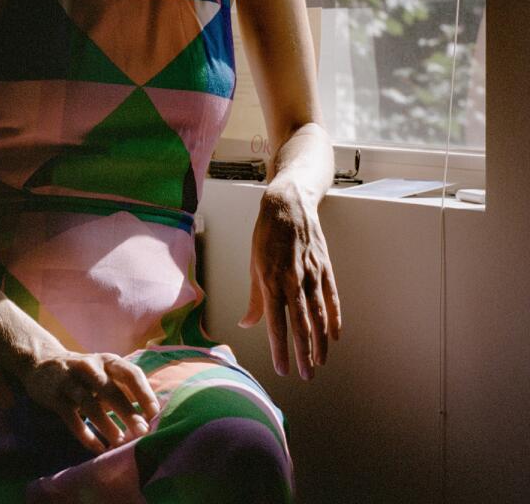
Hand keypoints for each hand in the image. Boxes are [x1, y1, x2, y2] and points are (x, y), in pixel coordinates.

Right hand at [16, 348, 159, 453]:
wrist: (42, 363)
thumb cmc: (85, 374)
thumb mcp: (105, 373)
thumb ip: (125, 389)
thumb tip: (153, 417)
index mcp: (108, 361)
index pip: (130, 373)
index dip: (143, 392)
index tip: (155, 413)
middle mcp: (90, 367)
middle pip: (110, 389)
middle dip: (127, 411)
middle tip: (142, 432)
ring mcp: (70, 380)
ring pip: (89, 403)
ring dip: (106, 424)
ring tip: (119, 443)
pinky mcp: (55, 395)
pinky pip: (71, 417)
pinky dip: (85, 434)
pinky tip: (98, 448)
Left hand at [239, 185, 341, 378]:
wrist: (288, 205)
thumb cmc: (265, 236)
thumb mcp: (253, 264)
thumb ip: (254, 298)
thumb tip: (248, 324)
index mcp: (270, 280)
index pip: (276, 322)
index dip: (280, 348)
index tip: (282, 369)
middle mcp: (292, 280)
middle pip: (301, 324)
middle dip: (304, 353)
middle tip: (307, 376)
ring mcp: (312, 274)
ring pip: (318, 316)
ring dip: (320, 342)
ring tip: (320, 363)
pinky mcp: (325, 268)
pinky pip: (332, 299)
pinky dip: (334, 319)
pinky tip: (334, 337)